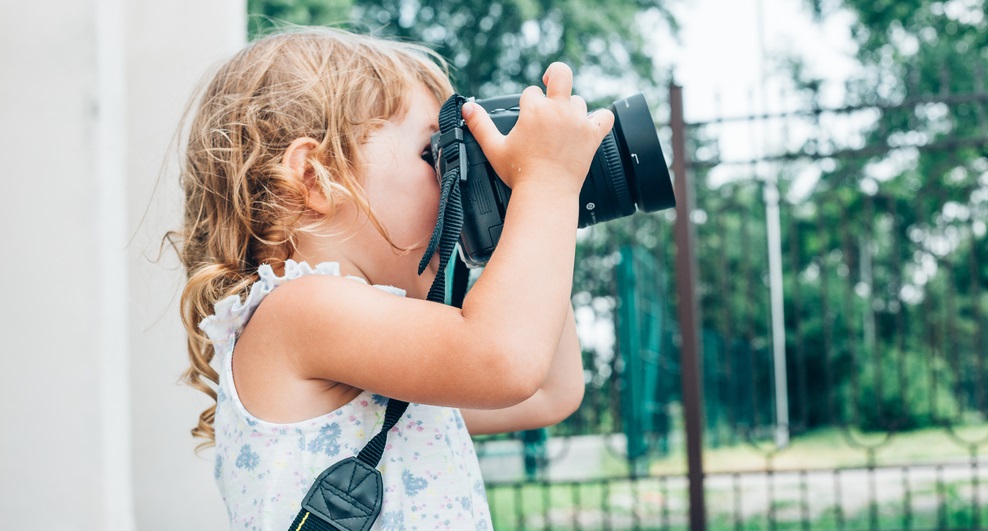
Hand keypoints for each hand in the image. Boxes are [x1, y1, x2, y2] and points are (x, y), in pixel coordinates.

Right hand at [461, 62, 614, 195]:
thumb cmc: (520, 173)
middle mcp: (558, 110)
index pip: (531, 93)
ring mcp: (578, 121)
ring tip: (562, 125)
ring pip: (578, 100)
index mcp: (533, 110)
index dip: (527, 103)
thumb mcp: (494, 148)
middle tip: (550, 82)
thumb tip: (467, 107)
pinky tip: (591, 124)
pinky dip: (600, 119)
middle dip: (554, 74)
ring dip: (570, 108)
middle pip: (561, 74)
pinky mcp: (592, 135)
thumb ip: (480, 125)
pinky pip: (605, 117)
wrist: (546, 193)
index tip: (526, 117)